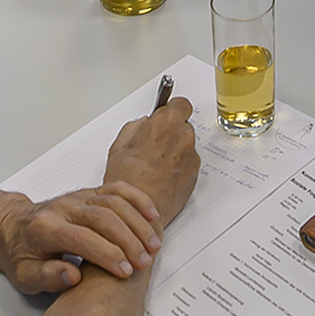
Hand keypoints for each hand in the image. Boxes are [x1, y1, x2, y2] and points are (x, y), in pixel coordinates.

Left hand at [0, 182, 167, 292]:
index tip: (126, 272)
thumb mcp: (25, 276)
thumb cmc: (21, 255)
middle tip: (144, 262)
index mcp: (45, 228)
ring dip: (137, 223)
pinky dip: (137, 200)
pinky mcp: (88, 193)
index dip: (107, 255)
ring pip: (114, 202)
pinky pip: (116, 189)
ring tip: (153, 244)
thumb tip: (73, 276)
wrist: (11, 228)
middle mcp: (63, 208)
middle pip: (103, 218)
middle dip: (128, 241)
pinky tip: (152, 215)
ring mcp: (77, 197)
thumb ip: (48, 277)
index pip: (82, 239)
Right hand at [103, 98, 201, 227]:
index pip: (180, 103)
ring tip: (156, 165)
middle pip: (183, 125)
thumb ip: (136, 127)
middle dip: (171, 132)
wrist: (140, 212)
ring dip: (176, 150)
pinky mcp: (195, 174)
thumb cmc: (128, 182)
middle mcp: (183, 137)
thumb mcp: (120, 146)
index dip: (172, 109)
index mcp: (165, 123)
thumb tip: (143, 124)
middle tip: (155, 144)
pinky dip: (179, 167)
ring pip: (186, 145)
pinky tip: (163, 176)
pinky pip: (188, 163)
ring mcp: (191, 156)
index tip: (166, 112)